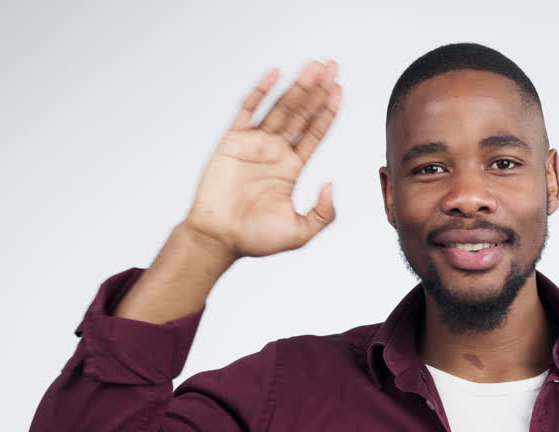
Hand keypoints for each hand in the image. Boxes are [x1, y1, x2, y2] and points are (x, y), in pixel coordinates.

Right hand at [184, 59, 341, 258]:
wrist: (219, 239)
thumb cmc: (255, 239)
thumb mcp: (301, 232)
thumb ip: (323, 213)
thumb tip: (331, 184)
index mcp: (291, 168)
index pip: (315, 132)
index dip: (328, 111)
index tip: (340, 90)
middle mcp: (275, 152)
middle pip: (302, 113)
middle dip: (317, 90)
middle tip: (332, 65)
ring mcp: (254, 144)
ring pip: (281, 107)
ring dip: (298, 86)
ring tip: (315, 65)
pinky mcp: (233, 141)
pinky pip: (248, 110)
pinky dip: (262, 91)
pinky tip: (276, 74)